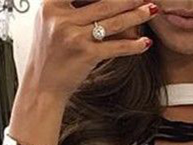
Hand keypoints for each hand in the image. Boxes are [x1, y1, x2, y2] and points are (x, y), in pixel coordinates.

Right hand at [23, 0, 158, 103]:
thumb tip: (109, 0)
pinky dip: (133, 45)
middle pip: (104, 1)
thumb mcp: (51, 21)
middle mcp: (60, 18)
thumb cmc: (49, 54)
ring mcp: (73, 37)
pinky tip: (144, 43)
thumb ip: (71, 5)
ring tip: (151, 10)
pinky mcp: (85, 56)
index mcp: (50, 5)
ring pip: (113, 20)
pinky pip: (115, 47)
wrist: (41, 88)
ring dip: (137, 15)